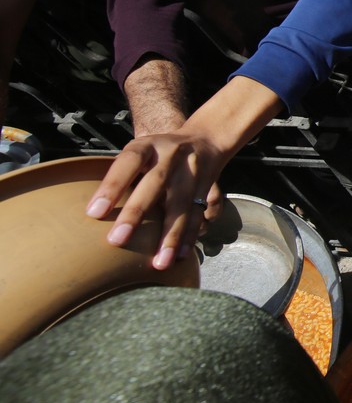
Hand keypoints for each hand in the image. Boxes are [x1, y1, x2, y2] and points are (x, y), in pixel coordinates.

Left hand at [86, 130, 231, 270]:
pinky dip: (190, 237)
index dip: (112, 185)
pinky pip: (199, 215)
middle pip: (155, 183)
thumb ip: (121, 175)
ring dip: (171, 235)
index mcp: (149, 146)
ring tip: (158, 263)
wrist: (205, 140)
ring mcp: (193, 172)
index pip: (128, 162)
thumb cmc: (157, 154)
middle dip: (137, 213)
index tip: (94, 213)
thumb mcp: (139, 151)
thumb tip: (92, 214)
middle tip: (117, 240)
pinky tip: (181, 256)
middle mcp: (172, 155)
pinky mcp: (207, 188)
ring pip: (182, 204)